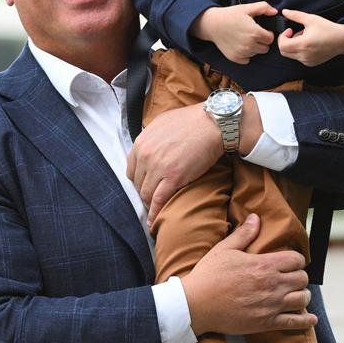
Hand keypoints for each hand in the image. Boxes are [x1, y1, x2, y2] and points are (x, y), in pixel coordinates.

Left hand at [127, 103, 221, 224]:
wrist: (212, 124)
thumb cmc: (191, 121)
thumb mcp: (162, 123)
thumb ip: (150, 137)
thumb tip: (148, 146)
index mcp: (141, 142)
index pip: (131, 170)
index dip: (139, 180)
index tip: (146, 185)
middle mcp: (145, 155)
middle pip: (138, 183)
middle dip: (144, 192)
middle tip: (153, 198)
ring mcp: (158, 167)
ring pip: (146, 194)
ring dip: (150, 204)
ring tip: (155, 210)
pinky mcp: (173, 178)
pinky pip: (158, 200)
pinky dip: (155, 213)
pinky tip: (154, 221)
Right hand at [181, 214, 315, 336]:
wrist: (196, 305)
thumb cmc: (209, 275)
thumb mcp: (224, 249)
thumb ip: (244, 234)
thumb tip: (256, 218)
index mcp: (264, 265)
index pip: (296, 259)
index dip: (296, 259)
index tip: (290, 262)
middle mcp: (272, 284)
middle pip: (302, 279)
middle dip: (299, 276)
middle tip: (292, 278)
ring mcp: (271, 305)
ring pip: (303, 299)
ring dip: (302, 296)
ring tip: (296, 294)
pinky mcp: (267, 323)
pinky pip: (295, 323)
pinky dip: (305, 321)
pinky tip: (309, 319)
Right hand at [191, 2, 275, 63]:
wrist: (212, 24)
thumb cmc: (230, 15)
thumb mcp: (247, 8)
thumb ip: (263, 8)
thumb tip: (275, 12)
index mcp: (255, 33)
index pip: (271, 39)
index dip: (268, 34)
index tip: (262, 31)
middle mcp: (249, 45)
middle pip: (265, 48)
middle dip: (262, 42)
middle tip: (255, 35)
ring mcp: (242, 53)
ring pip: (256, 54)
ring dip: (255, 48)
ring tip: (247, 39)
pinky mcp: (235, 58)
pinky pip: (247, 60)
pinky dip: (246, 55)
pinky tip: (241, 46)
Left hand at [278, 9, 343, 65]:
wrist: (342, 40)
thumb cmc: (327, 28)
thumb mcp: (311, 19)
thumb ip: (295, 15)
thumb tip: (284, 11)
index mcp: (303, 44)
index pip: (282, 45)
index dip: (282, 36)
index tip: (290, 30)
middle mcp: (304, 55)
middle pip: (284, 52)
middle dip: (285, 42)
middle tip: (294, 34)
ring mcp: (307, 61)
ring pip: (290, 55)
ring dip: (292, 46)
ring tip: (304, 38)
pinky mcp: (310, 64)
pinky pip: (298, 58)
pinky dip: (298, 51)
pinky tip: (308, 44)